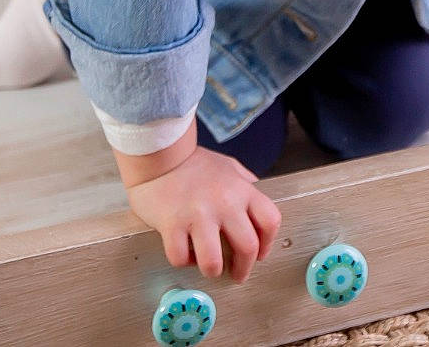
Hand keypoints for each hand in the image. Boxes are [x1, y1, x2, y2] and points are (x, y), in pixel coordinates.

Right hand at [125, 147, 282, 282]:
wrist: (158, 153)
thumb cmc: (193, 162)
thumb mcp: (229, 166)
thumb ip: (245, 183)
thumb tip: (257, 199)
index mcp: (241, 189)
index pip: (270, 221)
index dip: (268, 243)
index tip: (260, 253)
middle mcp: (224, 203)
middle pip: (247, 247)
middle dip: (244, 268)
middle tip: (237, 274)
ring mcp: (198, 215)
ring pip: (213, 262)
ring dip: (213, 271)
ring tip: (210, 268)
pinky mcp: (172, 224)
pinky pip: (181, 257)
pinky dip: (184, 261)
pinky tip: (185, 252)